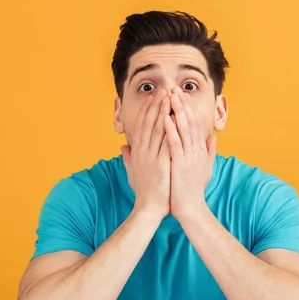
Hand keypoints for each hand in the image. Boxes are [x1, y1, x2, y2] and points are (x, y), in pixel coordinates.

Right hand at [120, 89, 171, 219]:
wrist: (148, 209)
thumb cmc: (143, 192)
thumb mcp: (132, 172)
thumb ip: (128, 158)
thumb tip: (123, 146)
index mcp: (138, 152)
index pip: (142, 126)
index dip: (148, 110)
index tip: (154, 97)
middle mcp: (143, 152)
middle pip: (149, 124)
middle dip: (156, 106)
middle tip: (163, 90)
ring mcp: (151, 158)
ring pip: (158, 130)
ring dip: (163, 112)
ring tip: (169, 98)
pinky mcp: (161, 165)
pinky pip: (166, 144)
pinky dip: (170, 130)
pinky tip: (175, 118)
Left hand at [164, 87, 215, 219]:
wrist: (191, 208)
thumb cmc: (194, 190)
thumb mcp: (205, 168)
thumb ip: (209, 152)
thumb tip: (213, 138)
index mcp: (200, 150)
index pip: (195, 124)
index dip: (188, 109)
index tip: (181, 96)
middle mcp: (196, 151)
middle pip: (190, 122)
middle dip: (182, 105)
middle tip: (175, 89)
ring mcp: (189, 157)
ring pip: (184, 129)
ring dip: (177, 112)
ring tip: (170, 97)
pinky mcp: (181, 164)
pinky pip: (176, 144)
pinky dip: (171, 130)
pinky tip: (166, 118)